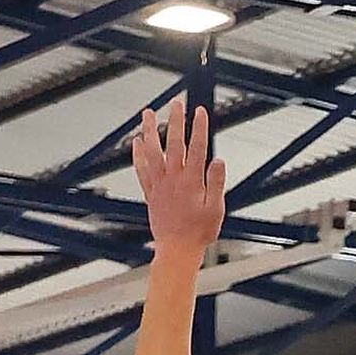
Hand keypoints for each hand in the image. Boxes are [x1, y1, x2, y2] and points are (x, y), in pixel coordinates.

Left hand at [131, 98, 225, 249]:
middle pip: (174, 144)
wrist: (176, 251)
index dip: (199, 128)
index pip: (197, 148)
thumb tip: (218, 160)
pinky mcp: (150, 193)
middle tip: (176, 103)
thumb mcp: (216, 210)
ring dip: (150, 131)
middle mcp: (173, 179)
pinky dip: (138, 154)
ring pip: (152, 152)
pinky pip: (141, 170)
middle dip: (175, 121)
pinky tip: (136, 142)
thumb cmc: (198, 234)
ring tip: (148, 113)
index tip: (200, 111)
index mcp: (192, 182)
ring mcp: (159, 185)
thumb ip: (216, 183)